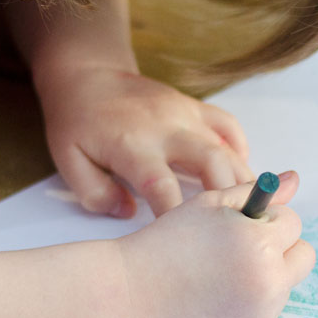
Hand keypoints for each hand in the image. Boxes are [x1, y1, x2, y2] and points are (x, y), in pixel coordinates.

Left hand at [37, 65, 253, 216]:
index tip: (188, 242)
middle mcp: (166, 127)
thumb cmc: (77, 121)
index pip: (161, 185)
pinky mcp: (193, 105)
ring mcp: (184, 113)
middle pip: (210, 161)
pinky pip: (227, 124)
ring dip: (242, 178)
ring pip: (226, 146)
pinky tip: (238, 171)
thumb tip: (128, 212)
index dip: (177, 215)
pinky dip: (240, 148)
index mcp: (132, 144)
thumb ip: (94, 192)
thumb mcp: (68, 159)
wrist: (89, 74)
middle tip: (237, 227)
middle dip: (227, 196)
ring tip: (248, 207)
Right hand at [118, 171, 315, 317]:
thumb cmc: (169, 241)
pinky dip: (253, 297)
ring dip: (268, 270)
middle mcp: (270, 284)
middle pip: (303, 255)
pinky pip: (268, 308)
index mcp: (261, 245)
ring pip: (286, 282)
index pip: (292, 222)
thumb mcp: (211, 203)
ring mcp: (262, 315)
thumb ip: (255, 192)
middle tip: (240, 244)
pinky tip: (220, 293)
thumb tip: (294, 179)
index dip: (265, 217)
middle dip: (279, 245)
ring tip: (226, 269)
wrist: (134, 293)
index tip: (238, 222)